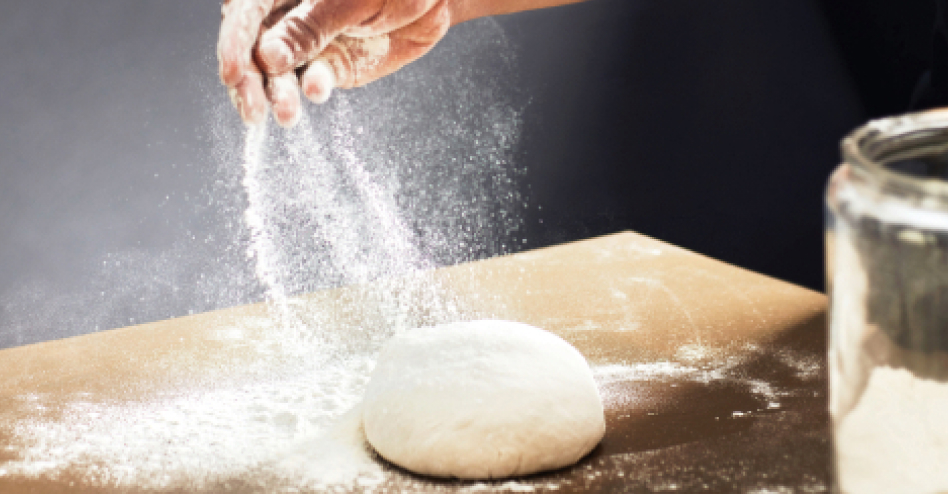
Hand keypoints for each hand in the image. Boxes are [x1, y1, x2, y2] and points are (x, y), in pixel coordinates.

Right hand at [218, 0, 451, 126]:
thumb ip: (309, 26)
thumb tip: (267, 57)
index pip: (243, 13)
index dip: (233, 44)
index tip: (233, 75)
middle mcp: (287, 15)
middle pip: (254, 48)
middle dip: (250, 82)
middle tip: (254, 111)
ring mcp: (309, 43)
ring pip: (280, 73)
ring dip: (279, 94)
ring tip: (286, 116)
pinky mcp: (332, 66)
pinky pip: (315, 80)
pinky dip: (314, 87)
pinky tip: (318, 90)